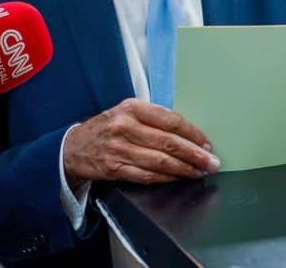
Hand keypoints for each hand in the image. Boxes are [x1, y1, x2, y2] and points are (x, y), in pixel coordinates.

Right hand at [62, 98, 218, 187]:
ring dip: (184, 169)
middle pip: (169, 143)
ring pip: (160, 162)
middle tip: (211, 163)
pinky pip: (147, 176)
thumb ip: (154, 117)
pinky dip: (167, 178)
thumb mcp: (128, 111)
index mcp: (132, 108)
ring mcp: (119, 149)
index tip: (207, 144)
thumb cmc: (108, 127)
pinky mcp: (114, 169)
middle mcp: (125, 127)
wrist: (74, 146)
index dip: (193, 134)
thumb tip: (189, 132)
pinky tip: (179, 178)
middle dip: (195, 155)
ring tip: (199, 172)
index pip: (171, 121)